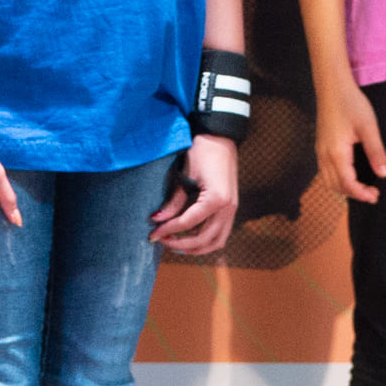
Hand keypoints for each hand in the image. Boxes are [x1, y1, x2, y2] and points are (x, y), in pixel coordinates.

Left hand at [151, 135, 239, 255]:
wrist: (220, 137)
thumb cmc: (203, 152)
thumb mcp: (185, 175)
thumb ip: (174, 201)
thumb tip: (157, 219)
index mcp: (216, 199)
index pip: (188, 223)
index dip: (168, 230)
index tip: (153, 234)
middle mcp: (228, 208)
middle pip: (203, 239)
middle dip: (180, 243)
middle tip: (161, 240)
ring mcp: (232, 210)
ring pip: (216, 242)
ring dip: (196, 248)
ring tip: (176, 244)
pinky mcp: (231, 208)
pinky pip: (221, 233)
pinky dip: (206, 240)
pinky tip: (191, 236)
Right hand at [316, 79, 385, 204]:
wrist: (332, 87)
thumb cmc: (351, 104)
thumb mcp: (368, 127)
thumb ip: (376, 152)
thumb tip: (384, 174)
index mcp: (337, 153)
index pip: (347, 183)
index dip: (361, 194)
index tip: (376, 196)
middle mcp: (324, 155)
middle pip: (336, 186)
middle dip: (354, 194)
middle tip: (373, 194)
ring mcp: (320, 151)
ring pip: (328, 180)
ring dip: (344, 189)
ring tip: (362, 188)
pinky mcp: (320, 146)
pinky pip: (325, 172)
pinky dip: (337, 180)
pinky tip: (349, 176)